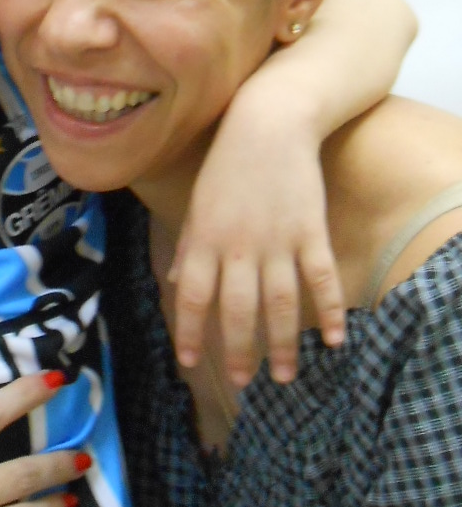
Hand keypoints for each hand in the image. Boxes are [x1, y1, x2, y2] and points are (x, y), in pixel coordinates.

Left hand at [172, 96, 343, 385]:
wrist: (268, 124)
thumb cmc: (226, 163)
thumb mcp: (197, 203)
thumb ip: (188, 245)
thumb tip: (171, 281)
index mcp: (204, 239)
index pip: (191, 296)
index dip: (190, 332)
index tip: (191, 362)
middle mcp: (238, 246)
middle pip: (237, 309)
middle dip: (238, 350)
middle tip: (241, 382)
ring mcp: (277, 240)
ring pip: (280, 303)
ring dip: (282, 343)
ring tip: (284, 376)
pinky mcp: (310, 230)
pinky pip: (321, 279)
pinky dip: (330, 311)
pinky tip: (335, 341)